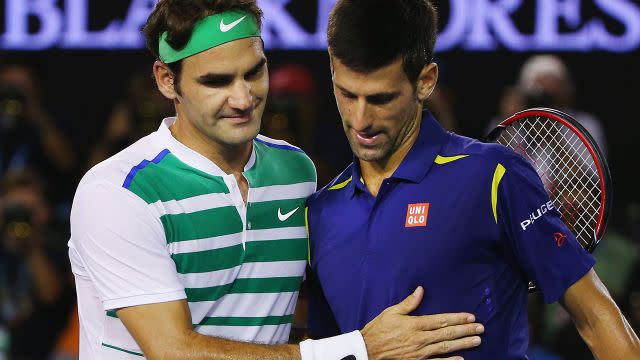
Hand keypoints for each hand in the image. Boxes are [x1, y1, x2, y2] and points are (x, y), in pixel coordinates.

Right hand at [360, 287, 482, 359]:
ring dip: (463, 344)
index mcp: (415, 324)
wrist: (367, 351)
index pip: (441, 320)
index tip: (471, 316)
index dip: (458, 318)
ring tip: (477, 340)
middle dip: (466, 330)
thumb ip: (409, 303)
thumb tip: (421, 290)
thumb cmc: (378, 330)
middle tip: (481, 328)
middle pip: (448, 333)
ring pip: (446, 347)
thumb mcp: (391, 312)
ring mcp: (420, 353)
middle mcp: (420, 339)